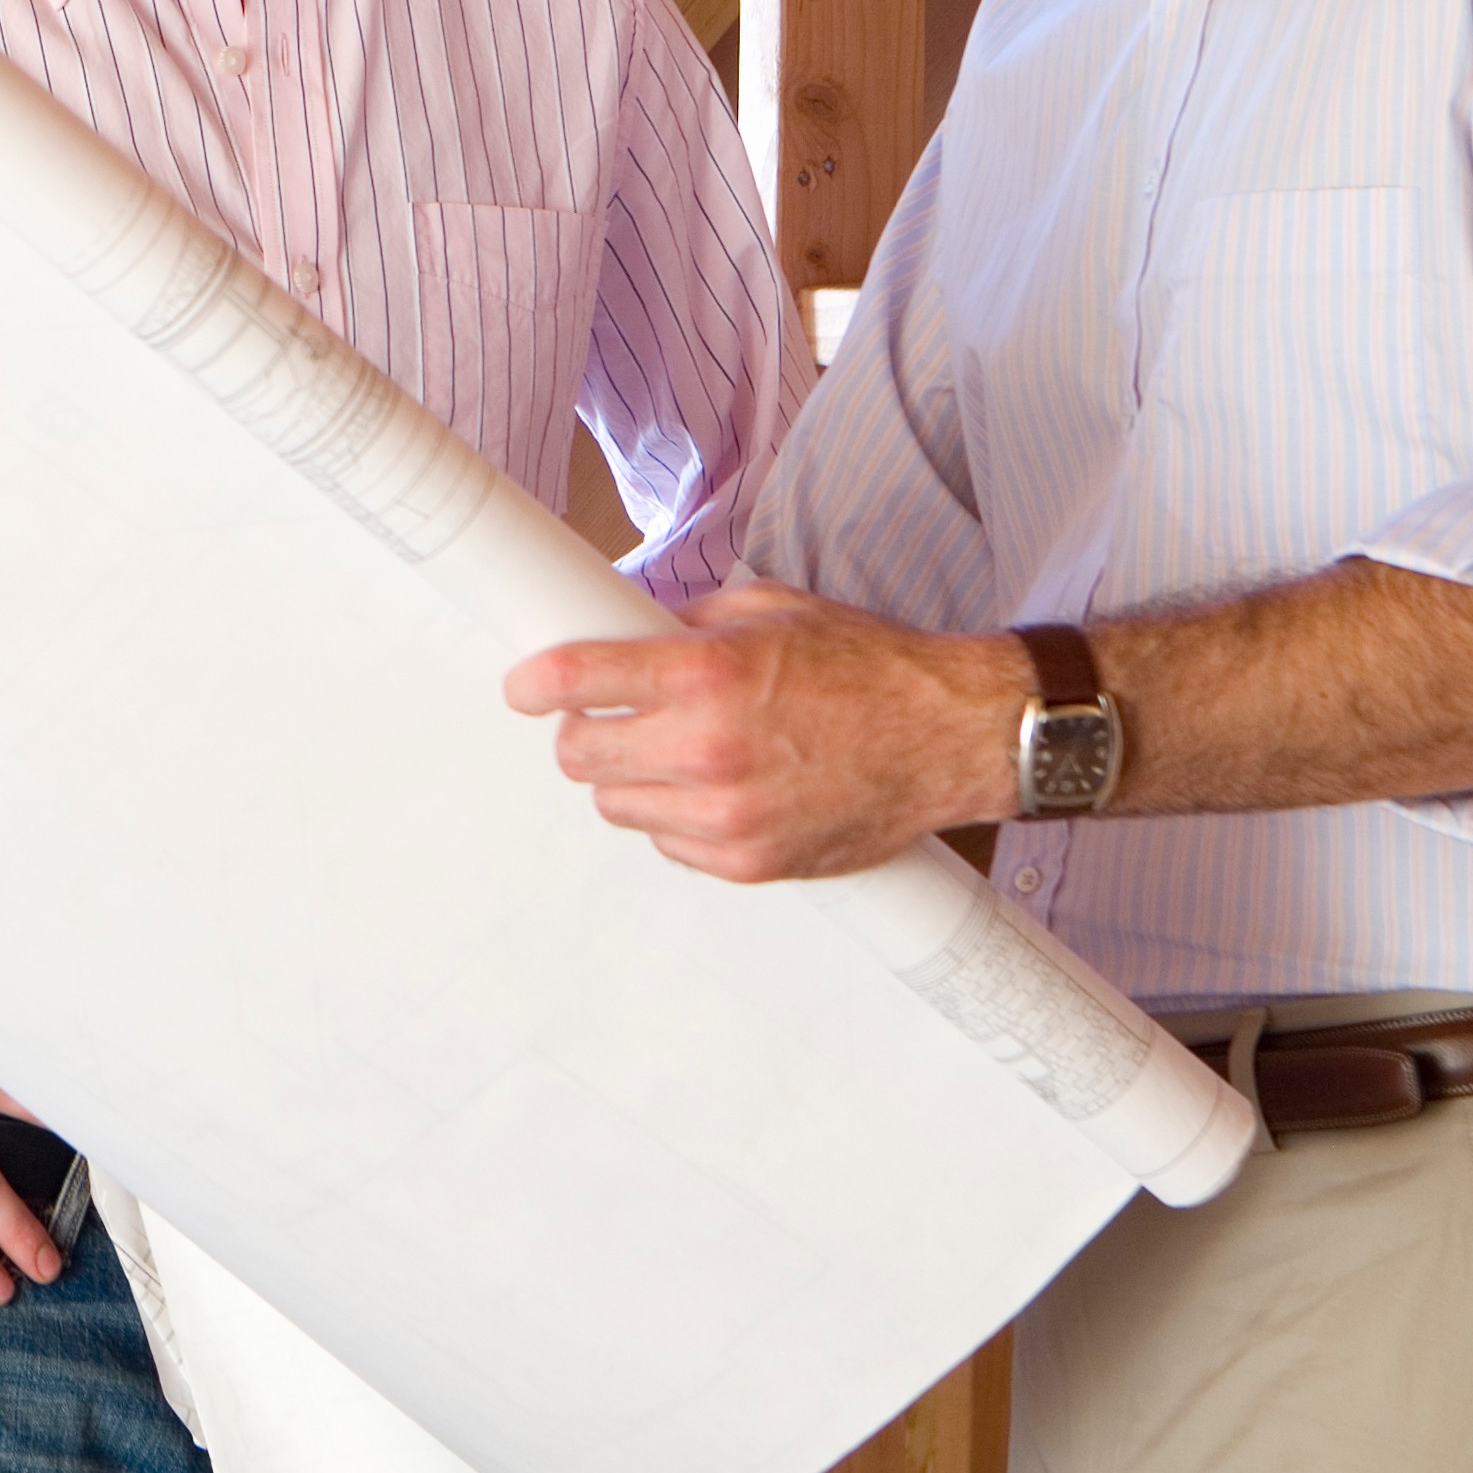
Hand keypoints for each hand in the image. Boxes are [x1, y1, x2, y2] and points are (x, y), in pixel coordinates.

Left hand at [500, 579, 1027, 882]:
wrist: (949, 736)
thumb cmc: (868, 669)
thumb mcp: (770, 610)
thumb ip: (685, 622)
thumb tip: (621, 625)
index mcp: (705, 676)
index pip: (575, 681)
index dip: (535, 682)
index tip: (524, 687)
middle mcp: (706, 749)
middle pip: (578, 756)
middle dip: (584, 731)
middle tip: (610, 717)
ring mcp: (725, 816)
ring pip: (616, 805)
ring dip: (632, 778)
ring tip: (680, 752)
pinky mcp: (747, 862)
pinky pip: (668, 844)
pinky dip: (678, 819)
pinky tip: (719, 788)